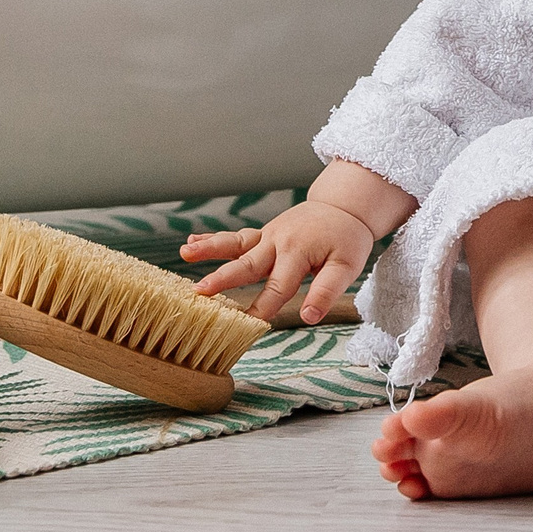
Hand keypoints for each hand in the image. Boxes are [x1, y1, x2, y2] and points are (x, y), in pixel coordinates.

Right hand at [183, 199, 377, 324]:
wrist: (344, 206)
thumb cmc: (347, 239)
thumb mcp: (347, 266)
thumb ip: (327, 291)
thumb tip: (309, 317)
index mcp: (298, 252)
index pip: (278, 288)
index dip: (263, 308)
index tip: (246, 325)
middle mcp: (278, 242)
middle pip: (247, 264)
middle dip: (222, 278)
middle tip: (199, 291)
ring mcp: (267, 236)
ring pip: (235, 244)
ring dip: (208, 248)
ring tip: (185, 252)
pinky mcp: (263, 234)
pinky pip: (237, 237)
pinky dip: (212, 238)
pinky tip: (190, 241)